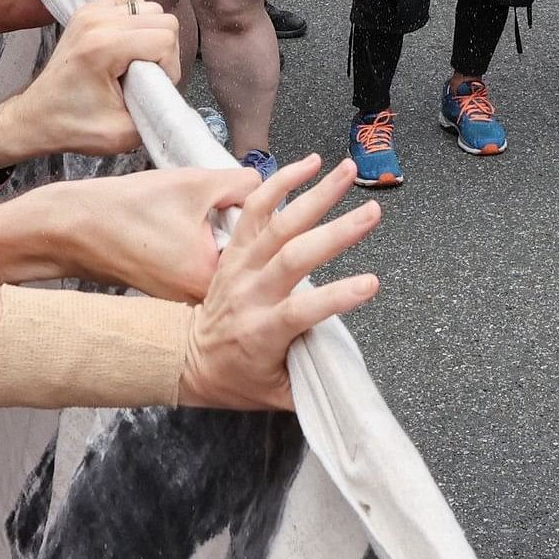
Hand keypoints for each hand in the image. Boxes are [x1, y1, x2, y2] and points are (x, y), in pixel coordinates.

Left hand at [0, 0, 177, 164]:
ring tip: (137, 59)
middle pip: (162, 18)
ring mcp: (90, 11)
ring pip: (149, 5)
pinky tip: (128, 41)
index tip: (155, 87)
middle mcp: (96, 21)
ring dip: (152, 33)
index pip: (164, 38)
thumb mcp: (124, 134)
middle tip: (149, 76)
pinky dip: (137, 16)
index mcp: (102, 47)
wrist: (37, 116)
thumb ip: (158, 114)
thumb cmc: (73, 126)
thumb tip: (174, 97)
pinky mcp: (87, 10)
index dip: (170, 67)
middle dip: (165, 51)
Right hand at [36, 165, 255, 300]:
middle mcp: (199, 301)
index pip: (262, 250)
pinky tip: (175, 227)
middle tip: (210, 207)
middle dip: (235, 228)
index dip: (257, 218)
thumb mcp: (195, 183)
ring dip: (216, 237)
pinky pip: (199, 267)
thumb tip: (267, 184)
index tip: (241, 201)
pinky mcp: (169, 293)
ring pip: (220, 261)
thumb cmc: (127, 208)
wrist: (73, 226)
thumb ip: (242, 183)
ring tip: (187, 216)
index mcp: (210, 278)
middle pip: (244, 260)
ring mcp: (182, 301)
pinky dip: (197, 246)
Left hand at [178, 157, 381, 407]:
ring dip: (315, 194)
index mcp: (261, 332)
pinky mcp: (235, 248)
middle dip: (336, 233)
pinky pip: (255, 208)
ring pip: (278, 223)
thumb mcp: (276, 395)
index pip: (301, 311)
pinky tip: (310, 162)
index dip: (336, 297)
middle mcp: (250, 294)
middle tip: (372, 212)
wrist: (185, 358)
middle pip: (293, 257)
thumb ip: (313, 384)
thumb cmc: (237, 379)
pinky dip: (280, 181)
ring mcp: (240, 266)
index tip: (372, 283)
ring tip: (348, 171)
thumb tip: (351, 376)